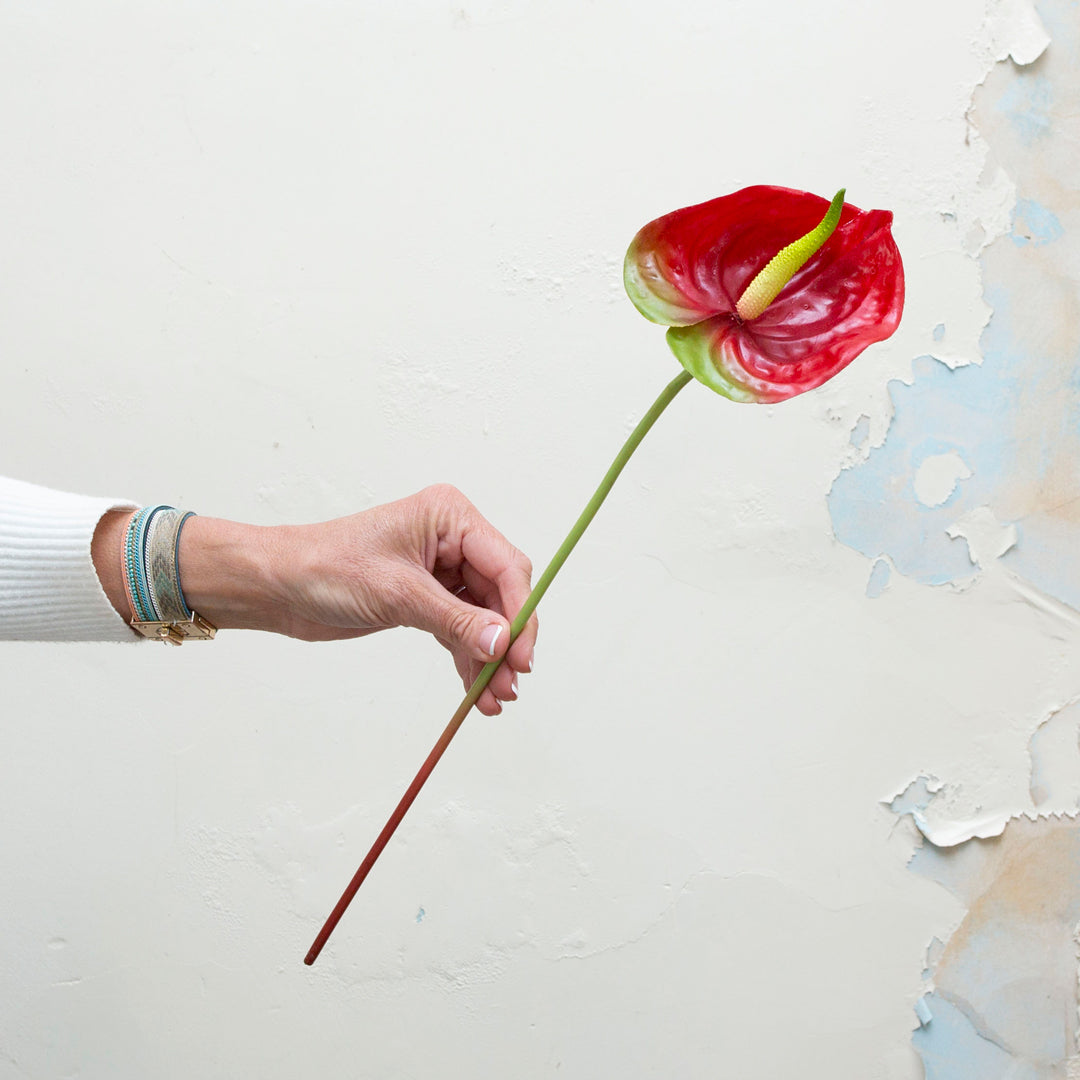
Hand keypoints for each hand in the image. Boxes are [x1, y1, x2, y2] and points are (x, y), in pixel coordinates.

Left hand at [173, 485, 535, 714]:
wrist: (278, 585)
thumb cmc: (325, 567)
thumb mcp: (396, 593)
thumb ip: (454, 619)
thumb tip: (500, 643)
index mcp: (450, 517)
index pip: (505, 566)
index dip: (519, 612)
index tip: (519, 655)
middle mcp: (452, 540)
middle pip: (500, 595)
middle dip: (505, 642)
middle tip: (508, 684)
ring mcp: (441, 570)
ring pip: (483, 618)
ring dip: (489, 658)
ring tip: (492, 699)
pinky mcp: (426, 598)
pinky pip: (461, 630)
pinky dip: (468, 659)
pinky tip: (474, 690)